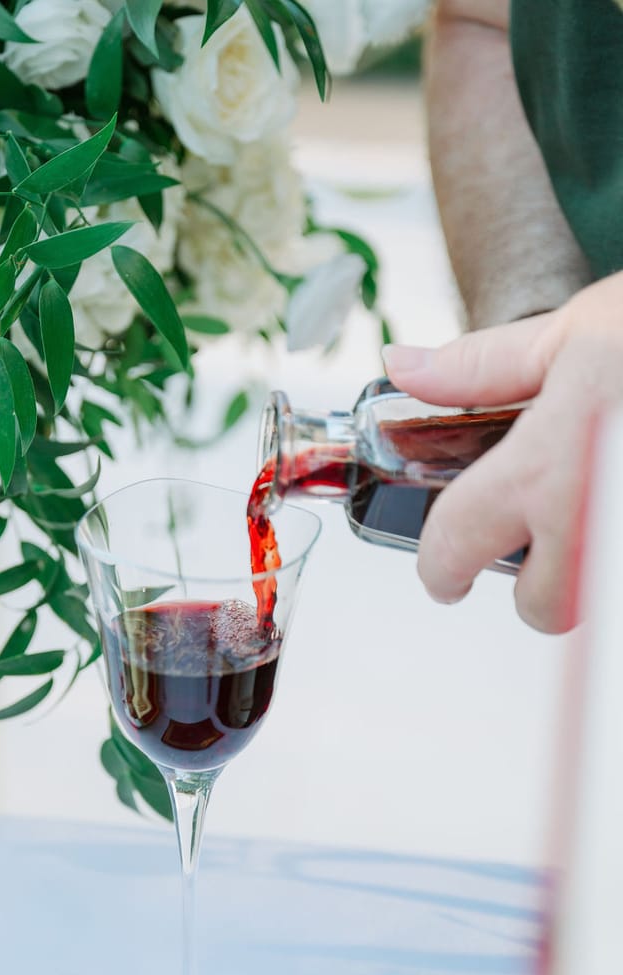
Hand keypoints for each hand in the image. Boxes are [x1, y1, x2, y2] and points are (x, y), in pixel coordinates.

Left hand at [382, 273, 622, 632]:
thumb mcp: (576, 332)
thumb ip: (480, 368)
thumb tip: (403, 367)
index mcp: (550, 466)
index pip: (455, 547)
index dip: (439, 565)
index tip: (444, 571)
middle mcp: (599, 523)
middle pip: (544, 608)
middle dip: (542, 579)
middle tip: (559, 529)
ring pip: (602, 612)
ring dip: (602, 577)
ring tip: (609, 510)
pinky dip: (620, 560)